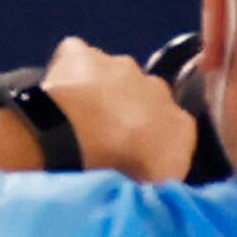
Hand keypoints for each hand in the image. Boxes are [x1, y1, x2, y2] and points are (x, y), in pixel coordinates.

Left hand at [36, 37, 196, 182]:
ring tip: (76, 116)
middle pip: (142, 96)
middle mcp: (155, 86)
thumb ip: (166, 168)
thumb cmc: (122, 168)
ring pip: (111, 74)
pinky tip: (58, 88)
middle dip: (126, 110)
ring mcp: (117, 65)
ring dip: (98, 90)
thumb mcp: (160, 183)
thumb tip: (159, 164)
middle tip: (101, 135)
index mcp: (179, 121)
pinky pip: (76, 56)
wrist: (80, 139)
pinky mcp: (80, 54)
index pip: (170, 127)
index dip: (149, 138)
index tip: (130, 151)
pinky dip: (68, 69)